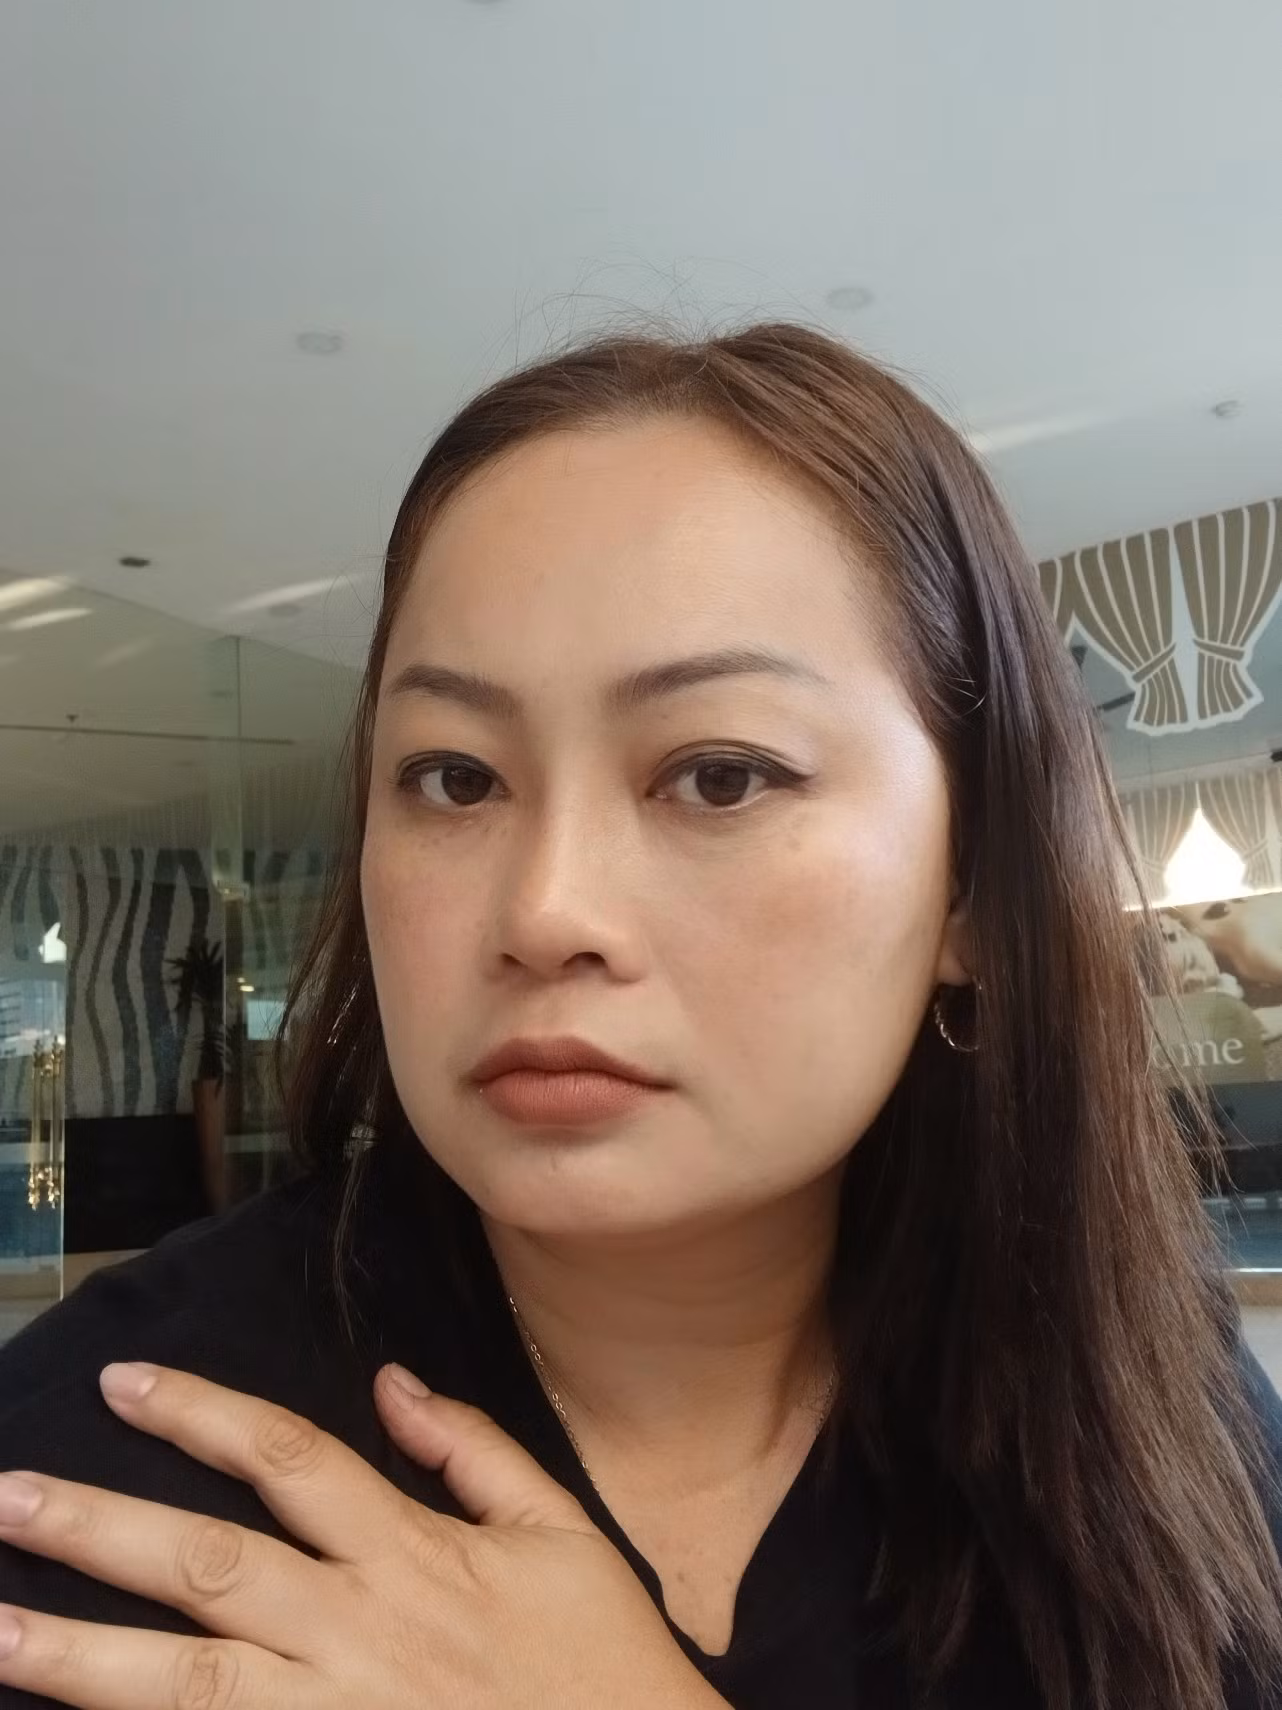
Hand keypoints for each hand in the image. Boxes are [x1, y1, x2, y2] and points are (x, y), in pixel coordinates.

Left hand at [0, 1362, 727, 1709]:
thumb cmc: (602, 1664)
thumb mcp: (560, 1532)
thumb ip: (473, 1451)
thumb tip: (392, 1382)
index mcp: (413, 1555)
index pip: (289, 1459)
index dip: (202, 1416)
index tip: (126, 1386)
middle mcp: (359, 1631)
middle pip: (210, 1565)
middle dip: (100, 1527)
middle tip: (6, 1495)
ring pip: (186, 1682)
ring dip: (81, 1655)